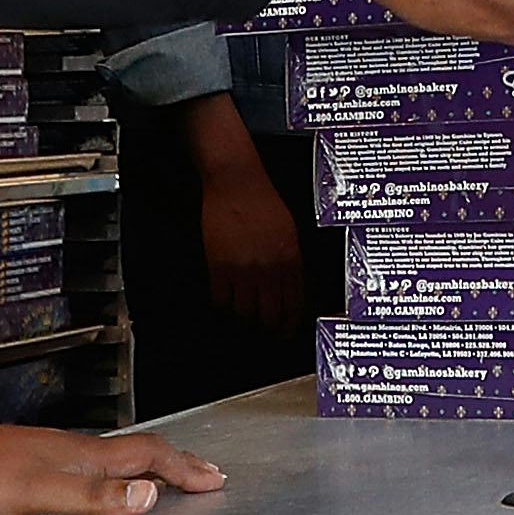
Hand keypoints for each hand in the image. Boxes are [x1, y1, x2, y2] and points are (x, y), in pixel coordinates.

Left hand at [0, 419, 232, 514]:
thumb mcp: (32, 492)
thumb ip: (90, 496)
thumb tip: (148, 494)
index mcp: (75, 455)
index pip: (145, 457)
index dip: (183, 468)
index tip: (214, 479)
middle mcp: (64, 456)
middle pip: (132, 456)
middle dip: (172, 466)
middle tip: (201, 477)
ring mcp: (41, 466)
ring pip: (105, 467)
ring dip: (140, 475)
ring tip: (160, 487)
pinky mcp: (17, 483)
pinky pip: (78, 483)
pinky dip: (103, 489)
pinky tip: (91, 502)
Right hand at [193, 104, 304, 328]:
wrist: (237, 184)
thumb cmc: (264, 203)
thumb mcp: (289, 232)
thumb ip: (291, 262)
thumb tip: (290, 290)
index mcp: (291, 260)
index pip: (294, 304)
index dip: (289, 323)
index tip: (285, 330)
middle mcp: (269, 269)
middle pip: (270, 315)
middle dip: (268, 326)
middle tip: (264, 328)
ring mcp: (243, 269)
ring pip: (244, 311)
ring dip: (245, 315)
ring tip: (244, 310)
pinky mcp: (219, 266)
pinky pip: (221, 299)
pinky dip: (224, 303)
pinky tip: (226, 298)